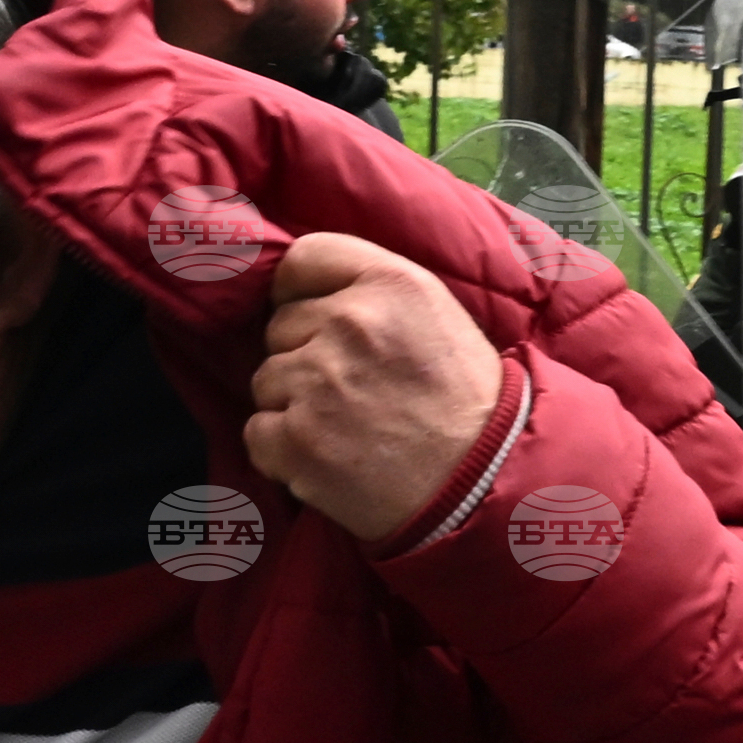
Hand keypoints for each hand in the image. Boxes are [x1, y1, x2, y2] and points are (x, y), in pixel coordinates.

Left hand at [242, 231, 508, 544]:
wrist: (484, 484)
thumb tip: (307, 290)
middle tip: (352, 390)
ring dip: (293, 405)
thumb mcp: (438, 314)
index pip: (304, 259)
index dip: (300, 291)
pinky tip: (328, 456)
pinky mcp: (296, 439)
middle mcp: (349, 323)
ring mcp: (317, 382)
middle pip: (280, 326)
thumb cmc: (467, 402)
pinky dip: (283, 450)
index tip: (315, 319)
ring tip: (345, 428)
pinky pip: (258, 431)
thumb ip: (374, 289)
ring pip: (266, 380)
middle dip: (304, 356)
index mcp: (389, 284)